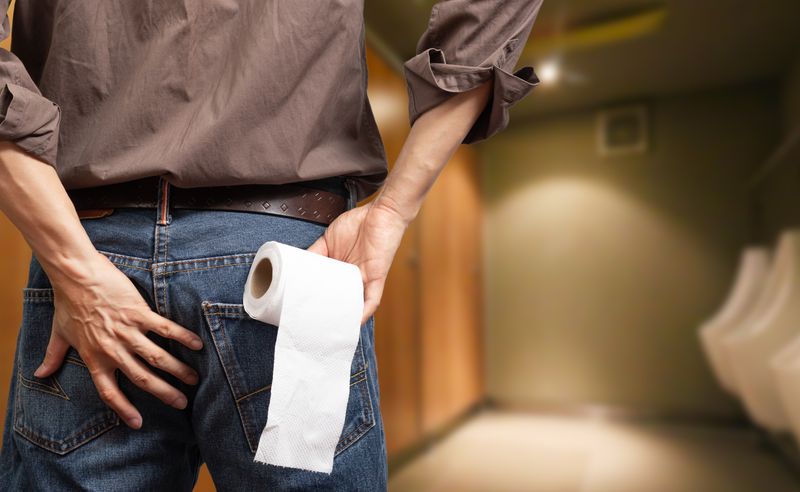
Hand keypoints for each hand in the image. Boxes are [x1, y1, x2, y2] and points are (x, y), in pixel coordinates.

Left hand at [33, 251, 203, 429]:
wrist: (76, 276)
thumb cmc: (67, 302)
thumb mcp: (58, 333)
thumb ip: (52, 357)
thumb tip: (39, 374)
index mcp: (94, 358)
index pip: (109, 392)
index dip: (124, 410)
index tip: (138, 423)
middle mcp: (112, 350)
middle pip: (142, 379)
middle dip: (165, 393)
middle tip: (182, 403)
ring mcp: (127, 332)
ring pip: (157, 358)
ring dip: (177, 370)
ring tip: (194, 379)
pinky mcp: (138, 313)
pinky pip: (165, 329)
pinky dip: (182, 337)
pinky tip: (197, 345)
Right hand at [307, 199, 409, 323]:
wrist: (381, 212)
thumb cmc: (358, 223)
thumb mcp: (328, 240)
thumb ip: (314, 253)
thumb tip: (297, 266)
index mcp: (339, 269)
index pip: (327, 288)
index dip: (316, 297)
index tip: (301, 306)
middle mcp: (351, 277)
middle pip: (339, 299)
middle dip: (328, 311)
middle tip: (312, 321)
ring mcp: (364, 279)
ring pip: (354, 303)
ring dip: (345, 315)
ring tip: (330, 326)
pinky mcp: (377, 277)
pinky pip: (373, 299)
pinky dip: (365, 311)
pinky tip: (356, 321)